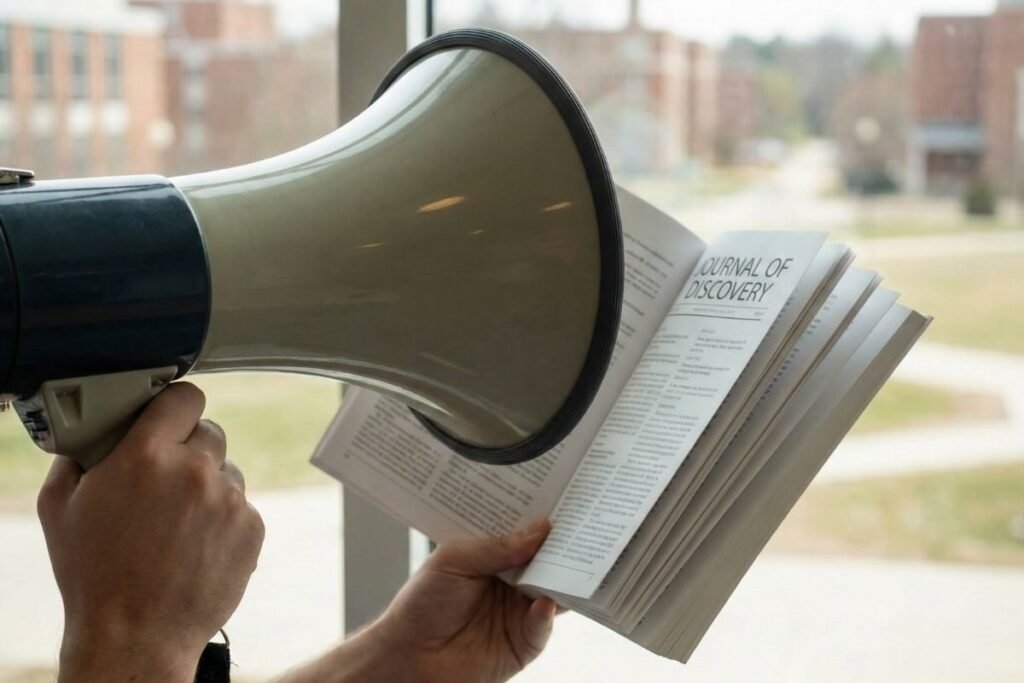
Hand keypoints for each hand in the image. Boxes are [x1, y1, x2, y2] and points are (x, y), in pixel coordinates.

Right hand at [37, 383, 264, 682]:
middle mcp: (193, 469)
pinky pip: (242, 506)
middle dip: (190, 451)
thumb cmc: (94, 574)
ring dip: (209, 488)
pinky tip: (197, 546)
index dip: (177, 406)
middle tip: (168, 481)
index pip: (185, 397)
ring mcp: (228, 498)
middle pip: (210, 432)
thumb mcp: (60, 507)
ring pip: (227, 472)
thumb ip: (79, 456)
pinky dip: (225, 520)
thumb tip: (94, 434)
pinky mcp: (252, 527)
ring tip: (178, 526)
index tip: (173, 416)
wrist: (136, 634)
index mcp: (145, 455)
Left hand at [282, 521, 557, 682]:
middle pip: (547, 562)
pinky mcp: (524, 642)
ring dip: (564, 579)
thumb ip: (496, 547)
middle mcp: (511, 581)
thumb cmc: (421, 603)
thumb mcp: (454, 561)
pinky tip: (542, 602)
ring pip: (553, 592)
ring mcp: (520, 611)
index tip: (563, 504)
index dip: (543, 521)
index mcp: (494, 556)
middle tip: (580, 530)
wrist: (407, 655)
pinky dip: (546, 614)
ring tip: (574, 563)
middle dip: (562, 547)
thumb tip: (540, 531)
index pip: (526, 535)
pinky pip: (543, 626)